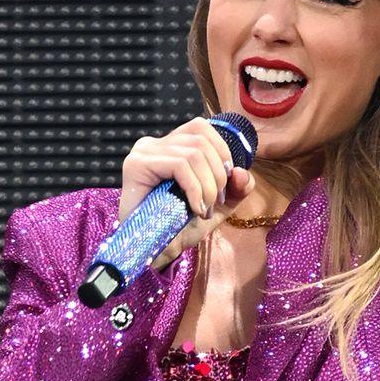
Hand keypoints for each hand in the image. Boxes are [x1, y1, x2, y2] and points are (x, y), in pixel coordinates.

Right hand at [119, 116, 258, 272]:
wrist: (155, 252)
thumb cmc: (181, 227)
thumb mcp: (218, 205)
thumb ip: (236, 188)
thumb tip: (242, 171)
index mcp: (170, 146)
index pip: (201, 128)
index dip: (221, 151)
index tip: (224, 185)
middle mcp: (153, 143)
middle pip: (200, 141)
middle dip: (217, 175)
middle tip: (214, 204)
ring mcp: (143, 152)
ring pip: (193, 153)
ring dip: (208, 186)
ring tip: (204, 210)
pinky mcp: (137, 165)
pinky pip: (179, 166)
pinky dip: (195, 189)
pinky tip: (195, 209)